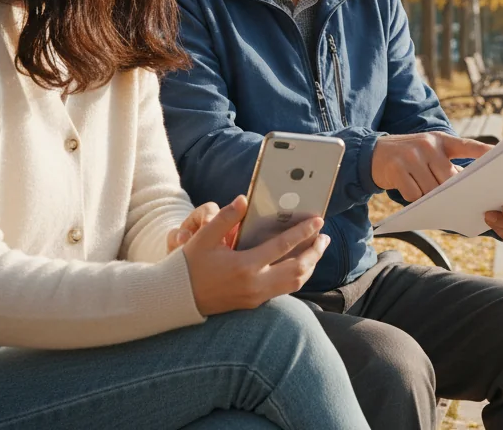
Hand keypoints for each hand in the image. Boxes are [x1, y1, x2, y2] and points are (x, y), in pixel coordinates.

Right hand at [180, 195, 329, 314]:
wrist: (177, 299)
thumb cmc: (189, 266)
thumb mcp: (203, 238)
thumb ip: (225, 218)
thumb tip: (244, 199)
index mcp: (245, 266)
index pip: (283, 246)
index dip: (303, 232)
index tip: (318, 221)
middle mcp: (255, 284)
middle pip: (298, 269)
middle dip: (315, 252)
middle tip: (324, 238)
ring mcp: (256, 296)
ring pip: (294, 283)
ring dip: (309, 266)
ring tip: (316, 251)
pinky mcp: (254, 303)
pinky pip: (283, 289)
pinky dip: (296, 276)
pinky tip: (298, 265)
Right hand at [371, 131, 492, 201]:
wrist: (373, 153)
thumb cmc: (409, 156)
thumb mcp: (429, 152)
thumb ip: (447, 164)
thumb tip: (467, 186)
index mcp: (440, 140)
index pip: (467, 145)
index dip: (484, 152)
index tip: (501, 158)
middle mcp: (427, 145)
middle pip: (448, 178)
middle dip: (451, 191)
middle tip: (455, 200)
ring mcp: (411, 156)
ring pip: (431, 189)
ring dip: (431, 197)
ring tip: (425, 192)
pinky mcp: (397, 169)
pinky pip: (414, 195)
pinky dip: (415, 199)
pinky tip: (410, 192)